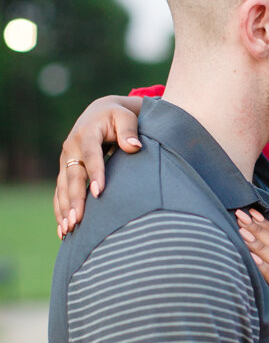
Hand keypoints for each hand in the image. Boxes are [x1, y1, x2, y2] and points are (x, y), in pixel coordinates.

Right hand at [54, 94, 140, 237]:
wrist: (99, 113)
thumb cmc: (118, 117)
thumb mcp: (126, 117)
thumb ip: (129, 130)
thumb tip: (134, 146)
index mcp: (87, 133)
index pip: (91, 156)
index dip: (95, 174)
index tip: (98, 193)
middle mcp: (71, 148)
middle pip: (73, 177)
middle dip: (74, 199)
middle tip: (77, 220)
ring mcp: (66, 161)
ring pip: (62, 188)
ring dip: (64, 209)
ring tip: (68, 229)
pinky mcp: (65, 171)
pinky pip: (60, 193)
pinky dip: (60, 210)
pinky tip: (63, 230)